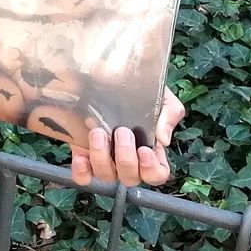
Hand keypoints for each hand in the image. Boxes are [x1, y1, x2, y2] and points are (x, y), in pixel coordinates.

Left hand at [71, 87, 185, 189]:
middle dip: (126, 158)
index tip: (144, 150)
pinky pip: (83, 176)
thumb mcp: (160, 96)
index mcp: (149, 149)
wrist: (107, 73)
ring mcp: (105, 158)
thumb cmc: (137, 87)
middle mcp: (127, 159)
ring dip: (102, 157)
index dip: (152, 169)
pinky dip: (81, 171)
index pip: (157, 174)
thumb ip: (169, 114)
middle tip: (122, 131)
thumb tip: (163, 139)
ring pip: (106, 176)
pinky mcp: (83, 153)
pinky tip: (81, 156)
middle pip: (130, 178)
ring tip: (98, 132)